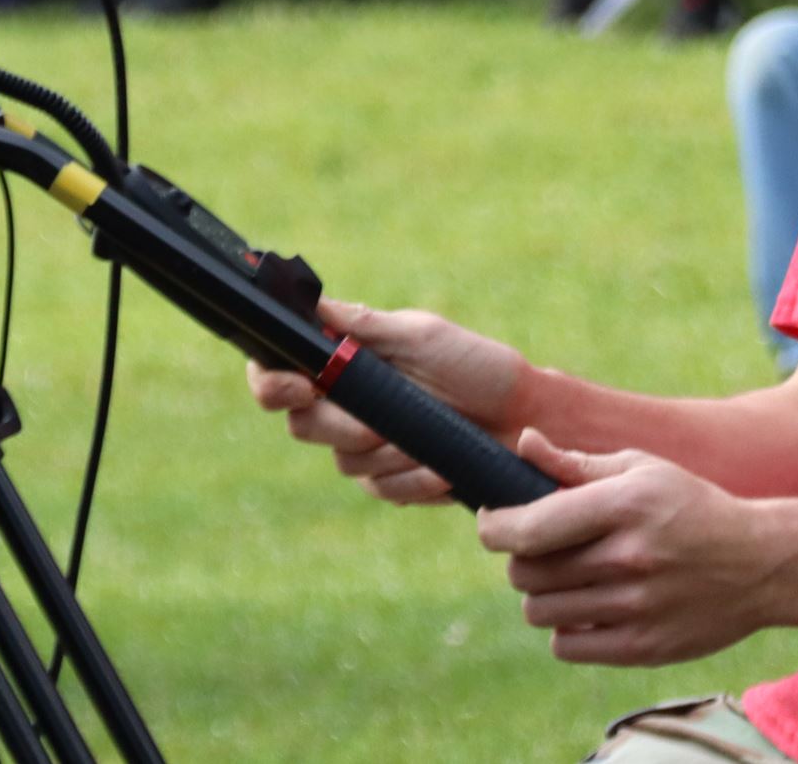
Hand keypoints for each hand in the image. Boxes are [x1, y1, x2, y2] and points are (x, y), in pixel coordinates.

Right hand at [246, 299, 528, 505]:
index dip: (272, 383)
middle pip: (302, 425)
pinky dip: (413, 480)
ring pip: (344, 463)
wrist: (525, 417)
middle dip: (339, 426)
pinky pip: (383, 490)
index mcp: (345, 363)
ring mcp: (369, 447)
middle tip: (375, 424)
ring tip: (429, 438)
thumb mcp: (422, 336)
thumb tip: (310, 307)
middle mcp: (347, 406)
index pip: (280, 375)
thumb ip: (364, 326)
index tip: (299, 386)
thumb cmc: (476, 365)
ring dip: (387, 453)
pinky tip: (442, 469)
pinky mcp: (395, 481)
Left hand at [475, 430, 780, 665]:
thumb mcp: (643, 470)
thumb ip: (576, 463)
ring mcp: (637, 608)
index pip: (530, 528)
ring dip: (542, 595)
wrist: (762, 563)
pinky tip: (588, 607)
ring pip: (540, 612)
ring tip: (568, 578)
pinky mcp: (644, 648)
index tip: (491, 522)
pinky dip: (565, 630)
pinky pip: (566, 647)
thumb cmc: (693, 506)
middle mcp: (629, 558)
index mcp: (625, 505)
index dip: (494, 527)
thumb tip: (523, 444)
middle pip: (527, 572)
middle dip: (522, 559)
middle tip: (543, 548)